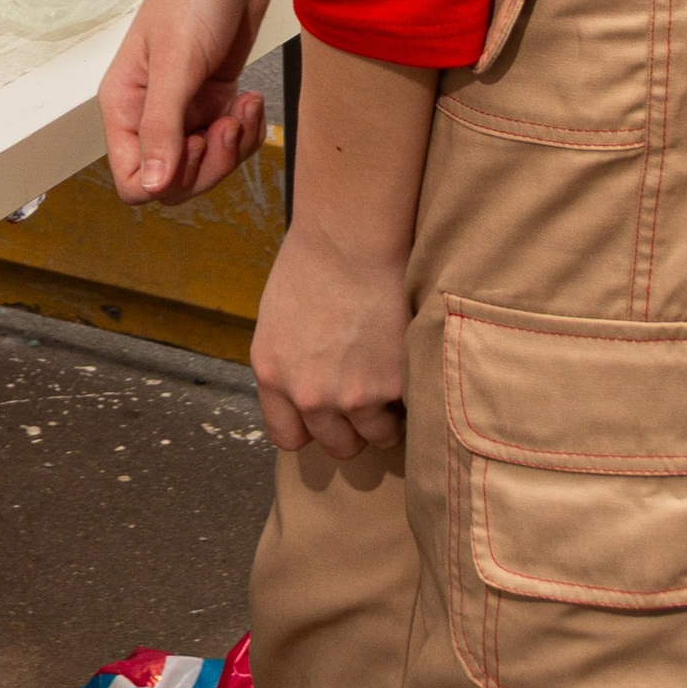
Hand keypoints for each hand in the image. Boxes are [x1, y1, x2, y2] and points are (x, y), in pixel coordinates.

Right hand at [100, 0, 272, 205]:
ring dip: (232, 146)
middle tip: (226, 124)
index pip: (134, 180)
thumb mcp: (177, 61)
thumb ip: (162, 127)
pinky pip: (229, 142)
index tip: (196, 142)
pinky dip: (246, 130)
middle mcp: (149, 111)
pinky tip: (249, 98)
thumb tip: (152, 186)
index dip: (169, 178)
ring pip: (206, 166)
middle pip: (174, 182)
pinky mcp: (213, 98)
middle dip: (210, 164)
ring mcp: (183, 107)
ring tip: (241, 107)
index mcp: (124, 105)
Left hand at [252, 221, 410, 459]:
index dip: (311, 431)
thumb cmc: (310, 266)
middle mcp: (309, 395)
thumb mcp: (277, 322)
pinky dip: (413, 396)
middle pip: (339, 445)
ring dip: (389, 418)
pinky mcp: (394, 386)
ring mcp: (353, 396)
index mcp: (273, 377)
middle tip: (368, 401)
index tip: (327, 419)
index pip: (288, 438)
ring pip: (380, 437)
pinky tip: (409, 366)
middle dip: (354, 429)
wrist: (349, 242)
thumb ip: (289, 366)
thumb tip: (306, 393)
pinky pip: (410, 412)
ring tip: (393, 384)